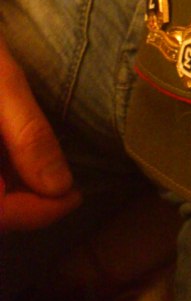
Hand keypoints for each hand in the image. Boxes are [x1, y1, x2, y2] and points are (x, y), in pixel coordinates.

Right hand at [0, 34, 80, 230]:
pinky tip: (18, 164)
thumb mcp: (3, 85)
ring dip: (11, 198)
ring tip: (46, 179)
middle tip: (66, 190)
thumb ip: (28, 137)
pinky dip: (1, 179)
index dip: (35, 215)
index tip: (73, 197)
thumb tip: (60, 188)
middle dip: (24, 209)